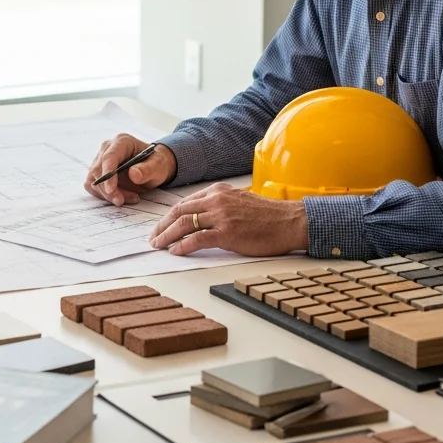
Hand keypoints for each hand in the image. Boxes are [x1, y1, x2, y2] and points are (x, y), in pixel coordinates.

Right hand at [84, 133, 175, 205]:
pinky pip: (95, 187)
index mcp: (122, 142)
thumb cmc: (156, 163)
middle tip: (123, 200)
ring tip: (129, 198)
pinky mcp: (98, 173)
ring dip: (109, 194)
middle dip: (109, 190)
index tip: (111, 190)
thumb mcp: (158, 166)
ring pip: (95, 181)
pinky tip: (122, 197)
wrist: (154, 167)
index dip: (108, 174)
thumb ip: (147, 169)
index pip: (109, 157)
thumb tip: (133, 174)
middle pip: (98, 171)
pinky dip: (106, 196)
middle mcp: (107, 149)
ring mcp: (100, 161)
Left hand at [150, 184, 308, 255]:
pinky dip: (182, 246)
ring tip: (159, 245)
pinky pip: (197, 239)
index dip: (169, 216)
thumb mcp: (238, 202)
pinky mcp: (227, 232)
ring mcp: (221, 216)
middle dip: (162, 226)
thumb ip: (218, 206)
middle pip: (179, 211)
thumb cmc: (268, 216)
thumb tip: (199, 219)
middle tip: (153, 237)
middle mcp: (217, 200)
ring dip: (167, 236)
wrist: (289, 222)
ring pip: (184, 224)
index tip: (161, 226)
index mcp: (218, 191)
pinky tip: (175, 251)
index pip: (185, 202)